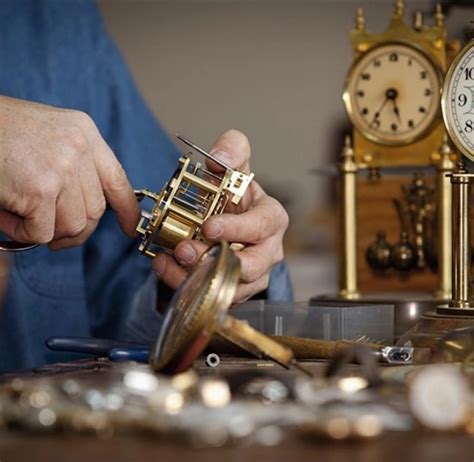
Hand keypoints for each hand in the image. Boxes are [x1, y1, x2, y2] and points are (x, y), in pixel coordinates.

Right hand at [0, 96, 138, 248]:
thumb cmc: (1, 131)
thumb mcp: (51, 135)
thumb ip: (76, 164)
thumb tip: (89, 211)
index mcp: (84, 133)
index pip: (118, 179)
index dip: (127, 209)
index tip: (130, 228)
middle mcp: (78, 149)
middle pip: (95, 211)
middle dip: (74, 229)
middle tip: (50, 231)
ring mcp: (61, 168)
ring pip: (72, 226)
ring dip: (46, 231)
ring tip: (21, 215)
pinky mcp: (39, 189)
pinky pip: (42, 233)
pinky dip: (23, 233)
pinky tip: (7, 216)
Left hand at [152, 129, 288, 302]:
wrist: (229, 221)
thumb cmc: (235, 196)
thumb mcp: (234, 168)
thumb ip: (232, 150)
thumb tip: (218, 157)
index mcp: (271, 219)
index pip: (262, 226)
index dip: (238, 228)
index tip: (209, 226)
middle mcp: (267, 251)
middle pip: (249, 266)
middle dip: (215, 260)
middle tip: (183, 250)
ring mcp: (252, 277)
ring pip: (228, 287)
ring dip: (194, 277)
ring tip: (167, 260)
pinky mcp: (234, 291)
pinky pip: (212, 295)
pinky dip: (184, 284)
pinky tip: (164, 266)